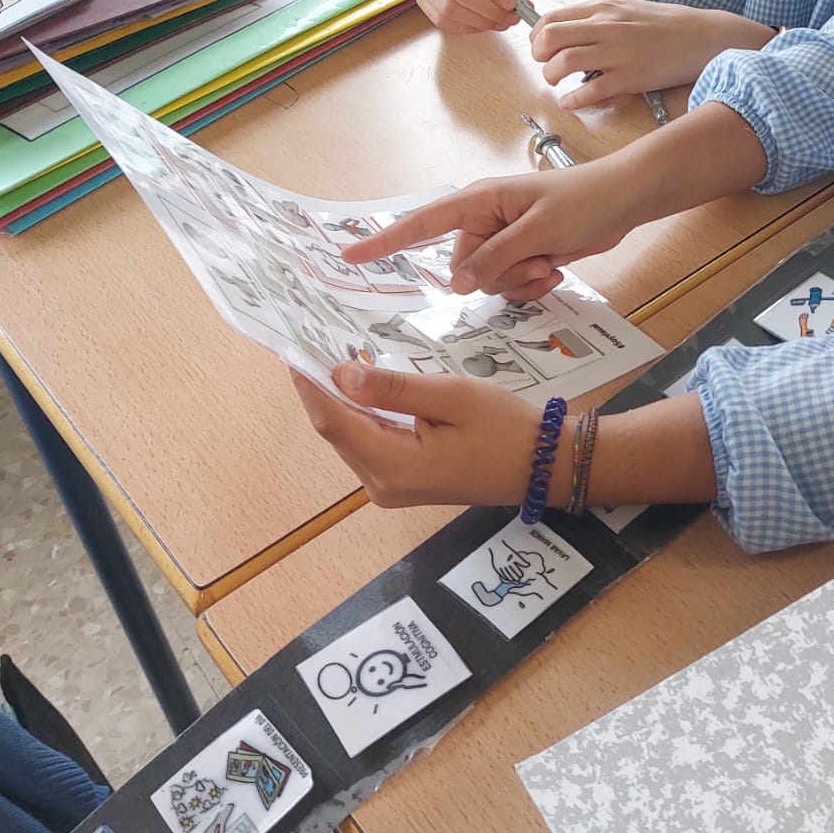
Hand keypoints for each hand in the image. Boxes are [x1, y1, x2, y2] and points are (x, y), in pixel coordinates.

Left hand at [294, 363, 547, 508]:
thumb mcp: (450, 395)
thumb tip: (340, 373)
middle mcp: (382, 484)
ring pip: (352, 438)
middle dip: (322, 390)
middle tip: (309, 343)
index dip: (309, 385)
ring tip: (329, 358)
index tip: (289, 350)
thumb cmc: (504, 427)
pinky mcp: (403, 483)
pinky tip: (362, 388)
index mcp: (393, 465)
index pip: (333, 421)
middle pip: (337, 432)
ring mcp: (392, 488)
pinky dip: (362, 416)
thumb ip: (393, 387)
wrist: (544, 466)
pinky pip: (371, 445)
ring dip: (341, 402)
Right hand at [338, 162, 644, 296]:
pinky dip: (532, 285)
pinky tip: (556, 269)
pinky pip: (511, 287)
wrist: (624, 200)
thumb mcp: (537, 232)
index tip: (348, 254)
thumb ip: (495, 258)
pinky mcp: (522, 255)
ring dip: (521, 281)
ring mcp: (503, 240)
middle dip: (500, 275)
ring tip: (551, 259)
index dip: (385, 240)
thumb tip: (458, 283)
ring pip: (489, 284)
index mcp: (478, 202)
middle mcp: (484, 221)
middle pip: (464, 269)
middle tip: (538, 257)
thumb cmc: (583, 202)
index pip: (421, 223)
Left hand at [531, 0, 772, 110]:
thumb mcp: (629, 8)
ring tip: (558, 84)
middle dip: (539, 56)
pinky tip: (571, 103)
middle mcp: (607, 27)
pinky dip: (573, 100)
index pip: (551, 18)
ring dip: (551, 77)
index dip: (537, 36)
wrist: (704, 37)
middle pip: (550, 38)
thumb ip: (599, 18)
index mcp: (604, 8)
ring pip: (563, 63)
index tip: (541, 47)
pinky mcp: (631, 78)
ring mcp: (619, 53)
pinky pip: (590, 92)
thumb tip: (570, 30)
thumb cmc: (668, 25)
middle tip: (546, 65)